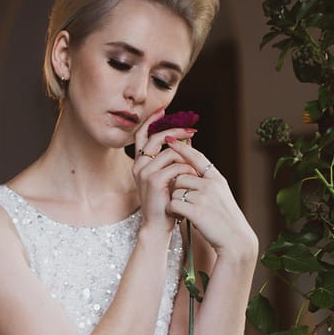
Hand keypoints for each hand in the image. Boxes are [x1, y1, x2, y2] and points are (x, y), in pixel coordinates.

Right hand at [132, 110, 196, 232]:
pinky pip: (175, 166)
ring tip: (194, 171)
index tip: (163, 109)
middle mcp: (139, 165)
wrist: (159, 225)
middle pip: (156, 137)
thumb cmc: (166, 202)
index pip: (142, 135)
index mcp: (140, 163)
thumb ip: (175, 158)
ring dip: (186, 159)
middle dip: (176, 131)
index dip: (151, 121)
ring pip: (170, 152)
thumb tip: (188, 137)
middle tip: (192, 131)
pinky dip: (186, 171)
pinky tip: (191, 179)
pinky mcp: (153, 180)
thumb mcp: (170, 177)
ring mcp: (144, 172)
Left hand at [165, 139, 256, 258]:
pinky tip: (182, 218)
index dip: (182, 148)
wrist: (235, 240)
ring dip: (176, 201)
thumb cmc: (225, 219)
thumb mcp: (220, 195)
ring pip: (175, 191)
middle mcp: (211, 184)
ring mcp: (204, 197)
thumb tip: (189, 169)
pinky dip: (174, 212)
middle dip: (177, 189)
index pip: (197, 158)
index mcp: (217, 178)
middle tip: (185, 203)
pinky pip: (173, 204)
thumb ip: (207, 181)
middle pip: (180, 176)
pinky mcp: (196, 210)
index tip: (170, 140)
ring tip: (188, 212)